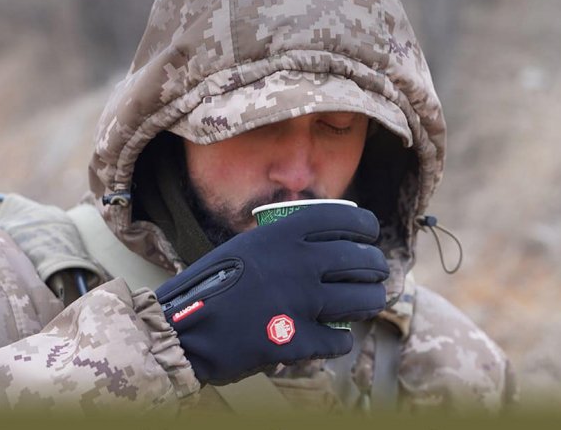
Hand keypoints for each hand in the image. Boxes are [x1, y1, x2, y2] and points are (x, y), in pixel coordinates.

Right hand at [155, 204, 388, 384]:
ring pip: (361, 299)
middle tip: (377, 270)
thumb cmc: (211, 285)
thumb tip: (320, 240)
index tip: (372, 232)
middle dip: (376, 265)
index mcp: (282, 235)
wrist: (183, 328)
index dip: (365, 224)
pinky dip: (341, 339)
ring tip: (372, 300)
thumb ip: (282, 243)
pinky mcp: (297, 341)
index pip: (342, 219)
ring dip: (372, 300)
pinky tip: (336, 337)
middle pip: (360, 260)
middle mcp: (298, 263)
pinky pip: (339, 339)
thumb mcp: (245, 247)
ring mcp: (300, 303)